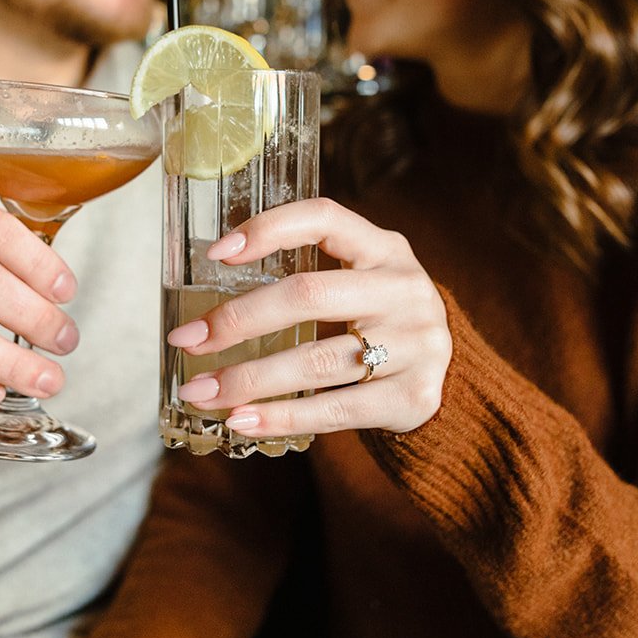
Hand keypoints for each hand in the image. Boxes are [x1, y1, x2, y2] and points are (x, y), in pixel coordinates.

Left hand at [166, 197, 451, 437]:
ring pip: (316, 360)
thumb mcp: (360, 280)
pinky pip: (334, 408)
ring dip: (249, 378)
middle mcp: (405, 288)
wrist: (448, 378)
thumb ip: (307, 277)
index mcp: (385, 248)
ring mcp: (415, 344)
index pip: (324, 218)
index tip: (216, 253)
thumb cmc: (379, 321)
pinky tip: (242, 419)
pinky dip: (282, 416)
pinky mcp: (413, 396)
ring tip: (200, 391)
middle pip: (309, 296)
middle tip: (189, 340)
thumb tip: (206, 307)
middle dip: (239, 319)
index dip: (269, 229)